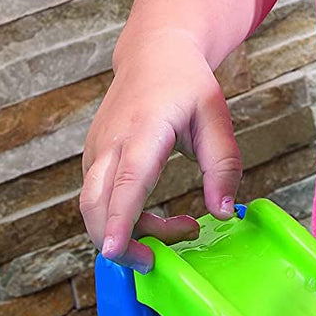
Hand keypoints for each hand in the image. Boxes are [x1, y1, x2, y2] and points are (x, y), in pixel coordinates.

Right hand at [81, 32, 242, 271]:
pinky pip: (98, 198)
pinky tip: (157, 218)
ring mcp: (96, 149)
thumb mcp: (216, 117)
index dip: (119, 218)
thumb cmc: (186, 84)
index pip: (127, 180)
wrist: (154, 53)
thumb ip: (223, 166)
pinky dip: (121, 219)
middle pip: (95, 203)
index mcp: (144, 128)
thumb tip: (222, 214)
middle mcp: (111, 141)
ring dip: (128, 232)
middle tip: (158, 262)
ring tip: (179, 229)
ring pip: (94, 206)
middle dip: (118, 242)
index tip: (113, 251)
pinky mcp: (93, 158)